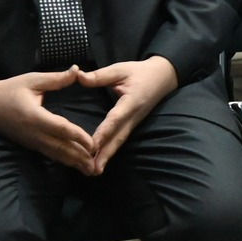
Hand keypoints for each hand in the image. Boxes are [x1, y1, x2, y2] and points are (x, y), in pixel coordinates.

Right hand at [0, 69, 97, 173]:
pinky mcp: (30, 144)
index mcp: (35, 116)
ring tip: (90, 170)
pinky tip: (74, 164)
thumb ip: (56, 79)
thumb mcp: (32, 80)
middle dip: (79, 157)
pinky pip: (49, 153)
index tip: (93, 144)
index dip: (78, 137)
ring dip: (73, 163)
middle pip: (60, 148)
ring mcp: (31, 141)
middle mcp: (33, 132)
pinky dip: (63, 160)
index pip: (60, 128)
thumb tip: (77, 70)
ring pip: (55, 154)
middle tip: (97, 166)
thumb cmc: (9, 89)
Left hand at [80, 56, 179, 170]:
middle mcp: (133, 116)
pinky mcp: (132, 124)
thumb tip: (78, 77)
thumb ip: (99, 75)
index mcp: (130, 102)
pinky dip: (111, 150)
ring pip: (119, 141)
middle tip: (92, 170)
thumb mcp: (120, 69)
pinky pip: (121, 139)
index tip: (91, 146)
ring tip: (95, 171)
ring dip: (107, 157)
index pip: (114, 120)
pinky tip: (102, 160)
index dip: (103, 133)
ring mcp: (134, 122)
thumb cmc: (140, 72)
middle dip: (105, 154)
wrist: (163, 77)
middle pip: (118, 138)